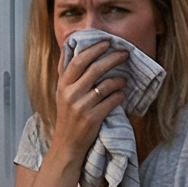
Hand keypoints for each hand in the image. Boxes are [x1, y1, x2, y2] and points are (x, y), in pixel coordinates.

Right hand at [52, 36, 127, 153]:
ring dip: (119, 80)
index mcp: (62, 85)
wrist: (67, 144)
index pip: (78, 61)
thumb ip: (67, 73)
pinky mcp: (92, 118)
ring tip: (124, 79)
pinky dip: (120, 95)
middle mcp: (70, 93)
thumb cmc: (68, 116)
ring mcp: (81, 106)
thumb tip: (70, 47)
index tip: (107, 42)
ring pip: (106, 85)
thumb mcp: (62, 93)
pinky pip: (112, 101)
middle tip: (124, 53)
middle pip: (95, 69)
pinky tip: (122, 95)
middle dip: (112, 58)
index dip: (94, 49)